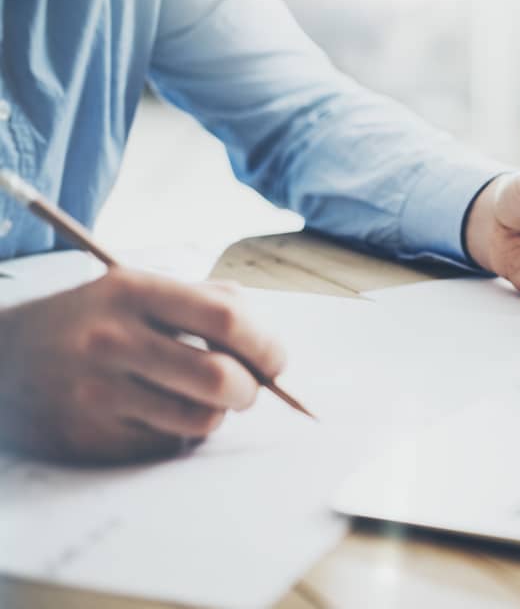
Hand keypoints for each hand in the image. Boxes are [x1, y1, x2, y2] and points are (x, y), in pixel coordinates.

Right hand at [0, 267, 284, 464]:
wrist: (2, 357)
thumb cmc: (91, 321)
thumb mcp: (137, 289)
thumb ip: (207, 302)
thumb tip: (269, 346)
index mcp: (133, 292)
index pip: (225, 317)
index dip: (266, 344)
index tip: (276, 361)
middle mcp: (113, 340)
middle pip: (219, 378)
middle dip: (250, 390)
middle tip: (246, 389)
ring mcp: (97, 393)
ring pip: (200, 419)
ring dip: (214, 415)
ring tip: (195, 399)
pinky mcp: (88, 438)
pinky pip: (166, 446)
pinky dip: (177, 435)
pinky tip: (154, 414)